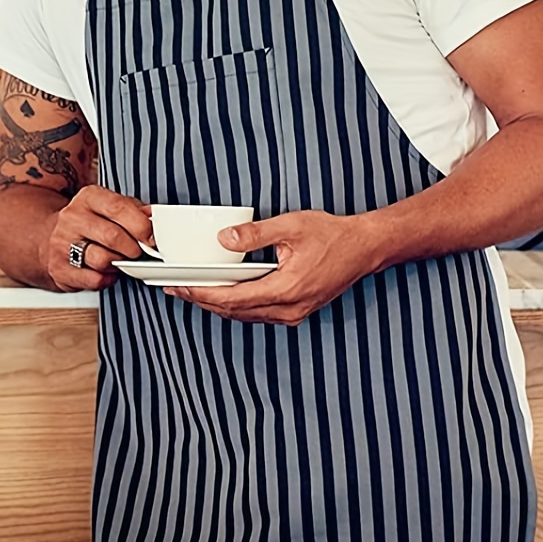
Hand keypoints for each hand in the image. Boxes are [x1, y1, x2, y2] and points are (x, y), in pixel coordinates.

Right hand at [45, 185, 153, 291]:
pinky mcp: (59, 268)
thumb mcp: (113, 207)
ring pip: (103, 260)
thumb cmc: (92, 222)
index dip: (141, 225)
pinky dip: (107, 279)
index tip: (151, 238)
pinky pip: (94, 280)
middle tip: (138, 251)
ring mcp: (61, 243)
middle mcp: (72, 218)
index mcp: (89, 198)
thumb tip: (153, 218)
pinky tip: (107, 271)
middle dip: (133, 248)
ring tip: (120, 258)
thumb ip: (136, 211)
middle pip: (112, 236)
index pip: (118, 208)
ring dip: (119, 264)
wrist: (53, 237)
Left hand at [171, 210, 382, 325]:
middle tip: (176, 289)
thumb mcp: (292, 226)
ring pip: (246, 315)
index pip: (231, 298)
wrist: (366, 248)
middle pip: (234, 311)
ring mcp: (294, 313)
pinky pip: (259, 314)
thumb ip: (255, 234)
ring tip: (195, 291)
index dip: (201, 293)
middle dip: (202, 300)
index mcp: (286, 289)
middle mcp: (289, 308)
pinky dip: (239, 306)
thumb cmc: (334, 236)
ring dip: (219, 305)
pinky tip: (228, 293)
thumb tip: (224, 239)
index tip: (178, 286)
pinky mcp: (298, 311)